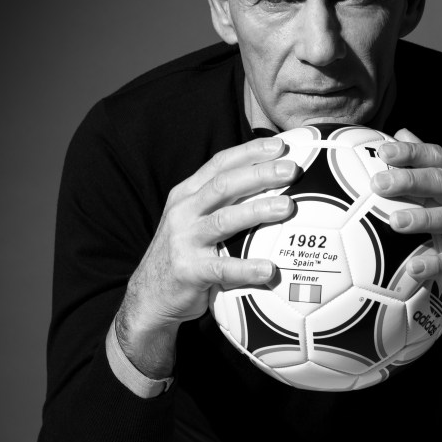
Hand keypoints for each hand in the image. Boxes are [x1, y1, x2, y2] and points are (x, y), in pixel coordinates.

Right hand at [115, 136, 296, 375]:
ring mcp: (183, 240)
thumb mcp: (194, 220)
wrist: (150, 296)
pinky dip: (247, 268)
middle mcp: (183, 212)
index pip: (220, 164)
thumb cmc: (185, 254)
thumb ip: (223, 203)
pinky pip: (222, 268)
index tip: (279, 146)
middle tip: (291, 170)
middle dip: (259, 173)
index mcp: (187, 195)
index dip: (249, 152)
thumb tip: (270, 187)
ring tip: (287, 207)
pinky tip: (270, 269)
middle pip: (224, 185)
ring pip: (224, 220)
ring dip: (257, 211)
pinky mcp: (188, 271)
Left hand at [374, 129, 441, 333]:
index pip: (439, 157)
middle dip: (411, 180)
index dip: (413, 153)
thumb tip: (400, 133)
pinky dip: (438, 264)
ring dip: (424, 219)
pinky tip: (414, 269)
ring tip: (395, 222)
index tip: (384, 152)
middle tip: (379, 184)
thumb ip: (428, 164)